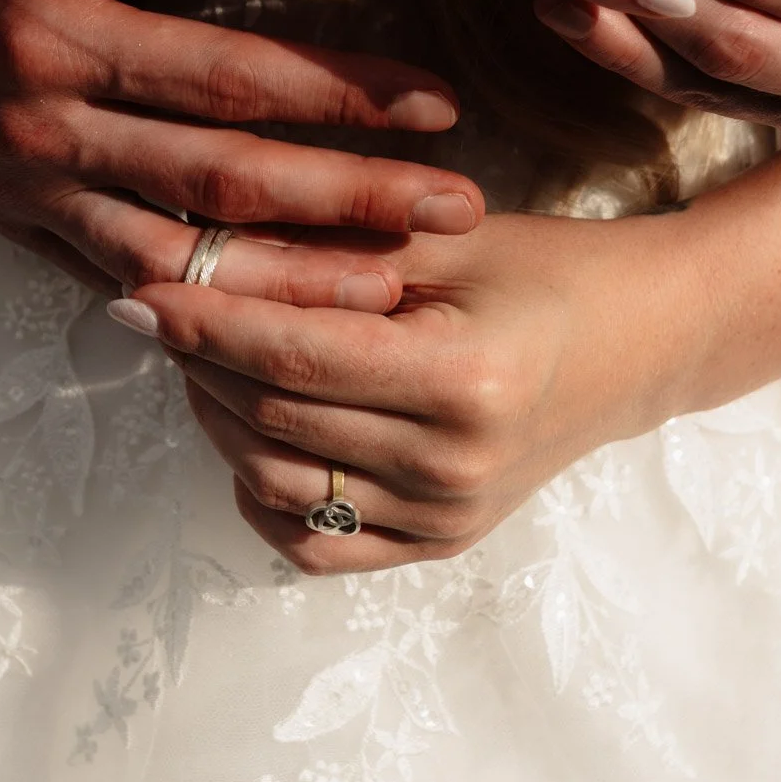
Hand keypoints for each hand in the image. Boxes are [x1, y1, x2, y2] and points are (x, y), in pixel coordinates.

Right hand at [0, 0, 484, 304]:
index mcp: (64, 35)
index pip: (233, 79)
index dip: (344, 98)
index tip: (442, 106)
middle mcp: (47, 127)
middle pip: (224, 182)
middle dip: (351, 202)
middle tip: (459, 209)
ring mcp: (28, 193)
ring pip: (178, 259)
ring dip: (289, 279)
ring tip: (393, 283)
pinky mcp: (18, 228)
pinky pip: (118, 283)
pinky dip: (202, 304)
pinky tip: (280, 318)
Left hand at [116, 211, 694, 573]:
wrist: (641, 342)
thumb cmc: (544, 269)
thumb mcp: (447, 236)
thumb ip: (333, 245)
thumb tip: (206, 246)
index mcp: (464, 378)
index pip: (295, 357)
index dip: (205, 322)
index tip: (139, 289)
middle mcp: (454, 464)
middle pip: (273, 418)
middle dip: (196, 360)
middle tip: (154, 307)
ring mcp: (448, 517)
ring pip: (275, 481)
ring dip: (216, 418)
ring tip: (202, 356)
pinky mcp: (439, 545)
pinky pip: (314, 540)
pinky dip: (259, 492)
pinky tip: (247, 431)